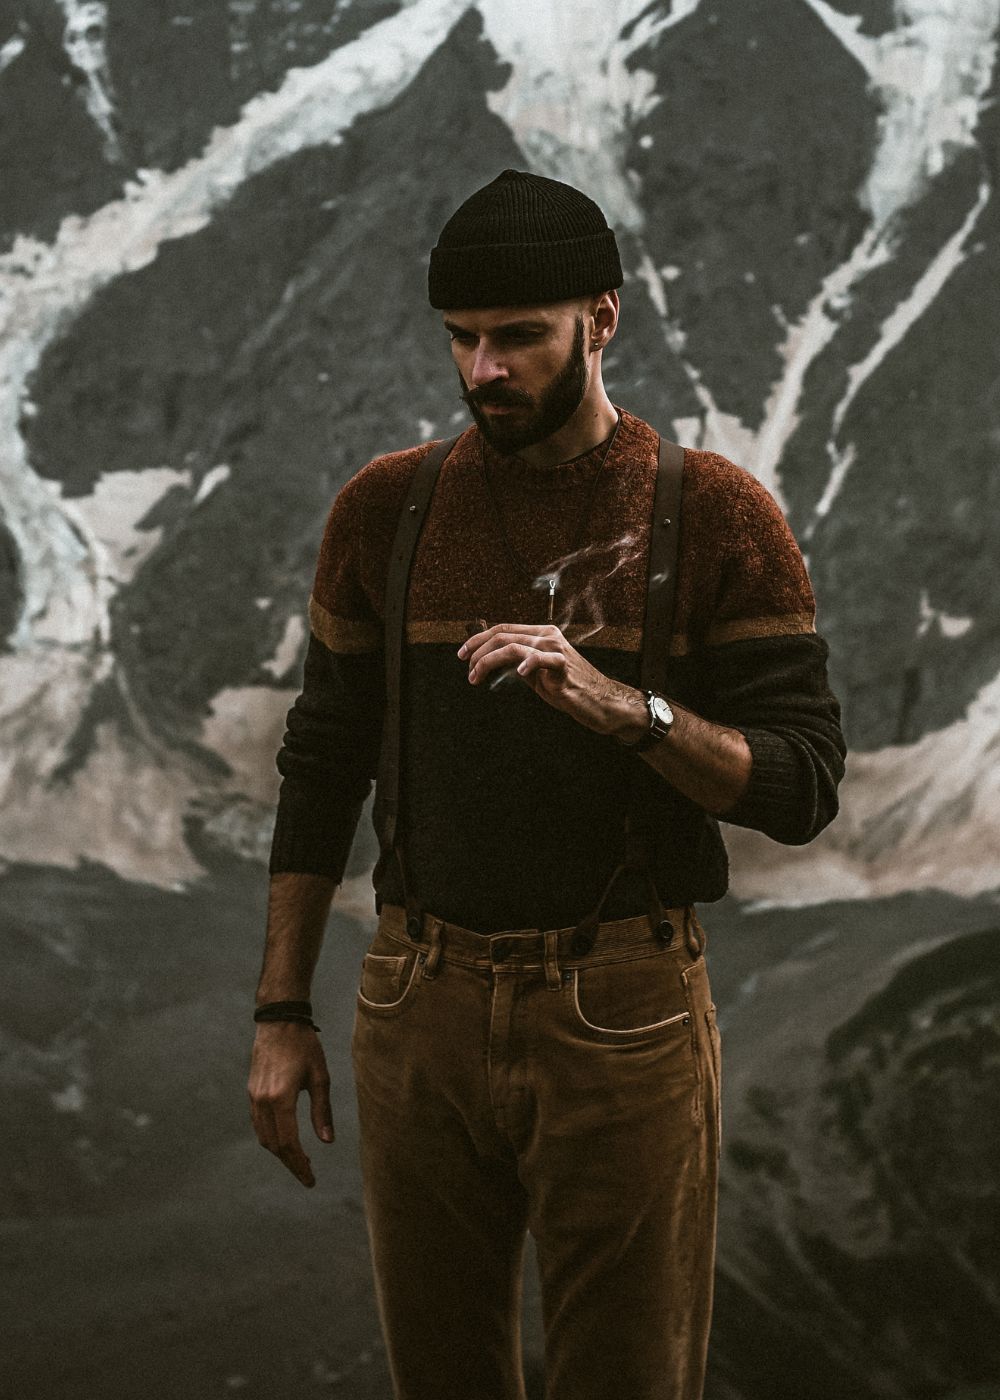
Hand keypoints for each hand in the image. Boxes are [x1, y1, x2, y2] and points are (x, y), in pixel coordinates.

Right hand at [248, 1021, 333, 1187]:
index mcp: (281, 1098)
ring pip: (263, 1136)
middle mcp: (263, 1100)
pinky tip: (285, 1139)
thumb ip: (322, 1111)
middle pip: (274, 1145)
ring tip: (299, 1159)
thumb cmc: (305, 1046)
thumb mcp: (320, 1077)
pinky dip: (271, 1137)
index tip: (310, 1179)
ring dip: (279, 1152)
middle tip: (308, 1174)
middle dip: (290, 1163)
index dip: (299, 1164)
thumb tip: (327, 1142)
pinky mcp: (252, 1092)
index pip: (289, 1143)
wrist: (279, 1021)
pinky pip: (258, 1124)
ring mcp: (254, 1097)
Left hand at [458, 622, 635, 735]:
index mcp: (540, 634)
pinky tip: (518, 673)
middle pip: (502, 634)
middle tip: (466, 669)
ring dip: (487, 661)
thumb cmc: (569, 688)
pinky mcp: (563, 666)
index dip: (478, 640)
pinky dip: (525, 664)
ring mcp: (555, 649)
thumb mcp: (537, 673)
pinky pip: (540, 659)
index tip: (463, 654)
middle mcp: (547, 636)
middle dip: (477, 650)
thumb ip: (518, 663)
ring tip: (476, 677)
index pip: (503, 629)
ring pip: (512, 645)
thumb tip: (490, 660)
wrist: (600, 702)